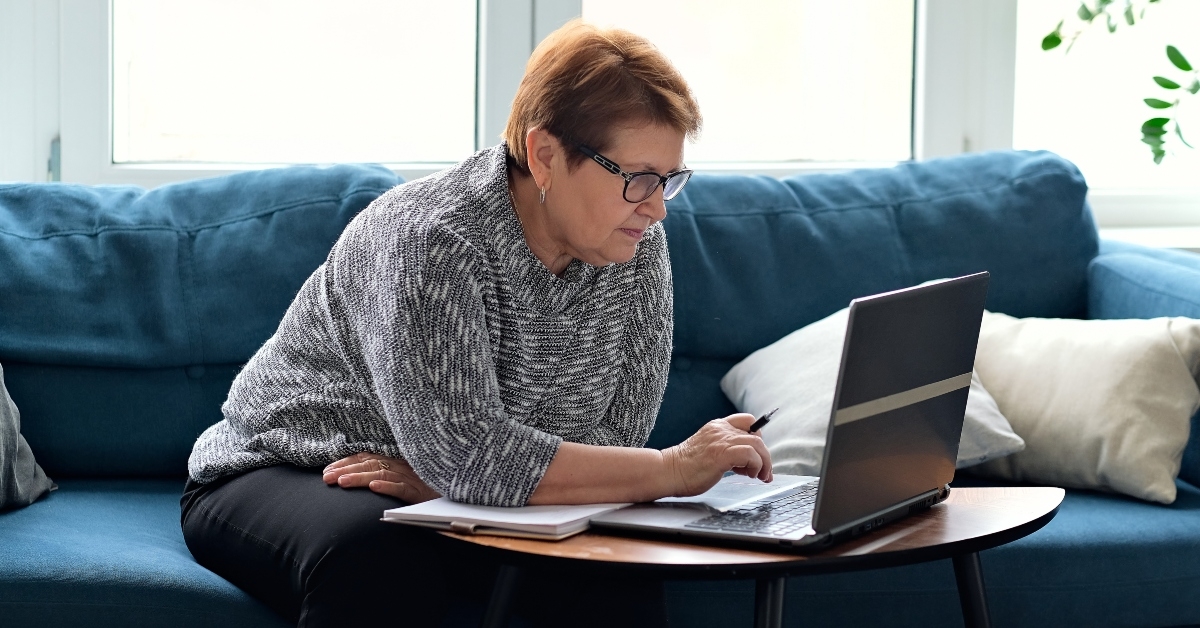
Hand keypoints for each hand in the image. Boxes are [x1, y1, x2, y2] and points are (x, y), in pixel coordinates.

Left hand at [322, 452, 440, 503]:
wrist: (458, 495)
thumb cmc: (431, 489)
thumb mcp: (406, 480)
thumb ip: (388, 477)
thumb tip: (362, 481)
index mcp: (398, 462)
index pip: (367, 458)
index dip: (346, 462)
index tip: (327, 470)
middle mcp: (403, 467)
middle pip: (370, 464)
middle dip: (346, 470)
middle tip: (326, 478)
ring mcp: (413, 478)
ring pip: (382, 474)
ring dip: (360, 477)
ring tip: (342, 483)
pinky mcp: (422, 492)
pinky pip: (403, 488)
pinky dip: (388, 486)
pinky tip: (374, 488)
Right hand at [661, 413, 773, 496]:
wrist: (668, 472)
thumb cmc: (686, 467)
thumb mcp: (708, 450)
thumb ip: (724, 449)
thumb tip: (746, 461)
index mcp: (717, 427)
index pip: (747, 421)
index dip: (757, 436)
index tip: (756, 454)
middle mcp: (721, 430)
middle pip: (757, 435)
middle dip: (765, 456)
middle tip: (764, 473)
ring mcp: (721, 441)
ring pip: (757, 444)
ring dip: (764, 463)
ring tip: (759, 476)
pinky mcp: (721, 454)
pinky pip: (750, 454)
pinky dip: (756, 466)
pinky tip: (750, 475)